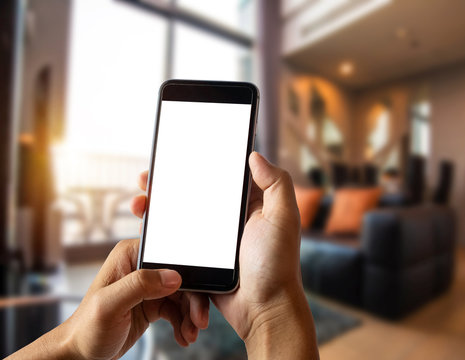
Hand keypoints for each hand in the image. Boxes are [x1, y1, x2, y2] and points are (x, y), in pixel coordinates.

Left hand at [7, 239, 209, 359]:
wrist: (82, 353)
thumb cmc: (86, 328)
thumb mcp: (109, 305)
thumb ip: (139, 285)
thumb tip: (174, 276)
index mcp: (130, 255)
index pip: (170, 256)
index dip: (188, 274)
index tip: (198, 295)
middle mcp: (142, 266)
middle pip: (181, 277)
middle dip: (193, 300)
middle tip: (199, 321)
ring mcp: (148, 285)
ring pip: (183, 294)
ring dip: (190, 315)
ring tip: (190, 333)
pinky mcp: (153, 302)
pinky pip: (178, 309)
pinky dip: (184, 322)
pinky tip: (183, 335)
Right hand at [131, 152, 318, 358]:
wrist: (263, 310)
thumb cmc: (276, 265)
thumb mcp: (283, 218)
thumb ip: (276, 184)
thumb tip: (255, 155)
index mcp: (249, 206)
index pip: (219, 178)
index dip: (196, 165)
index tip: (172, 157)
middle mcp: (229, 221)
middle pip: (193, 196)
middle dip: (168, 185)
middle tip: (146, 180)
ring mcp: (213, 241)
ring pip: (181, 218)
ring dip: (158, 208)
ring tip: (140, 203)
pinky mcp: (201, 260)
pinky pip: (177, 244)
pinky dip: (160, 236)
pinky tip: (145, 229)